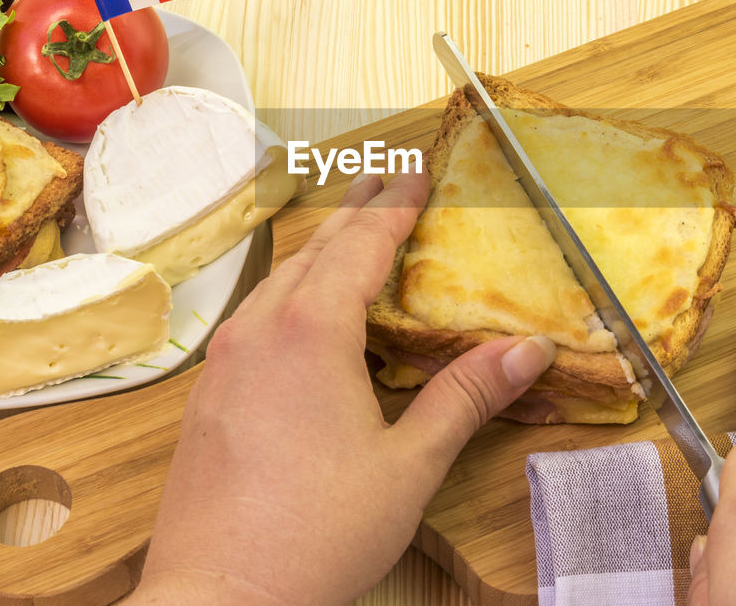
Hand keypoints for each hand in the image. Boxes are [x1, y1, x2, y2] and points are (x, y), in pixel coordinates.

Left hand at [127, 171, 556, 605]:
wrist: (216, 598)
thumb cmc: (317, 534)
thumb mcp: (408, 467)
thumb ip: (465, 398)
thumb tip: (528, 350)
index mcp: (310, 331)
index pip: (361, 245)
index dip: (395, 205)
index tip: (417, 171)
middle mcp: (259, 330)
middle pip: (314, 249)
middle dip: (354, 213)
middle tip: (385, 180)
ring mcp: (224, 361)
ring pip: (277, 282)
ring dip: (318, 252)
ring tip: (348, 238)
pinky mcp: (207, 394)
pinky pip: (254, 317)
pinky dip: (289, 294)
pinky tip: (300, 318)